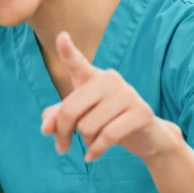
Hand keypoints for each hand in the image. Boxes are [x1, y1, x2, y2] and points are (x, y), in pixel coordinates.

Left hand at [41, 31, 177, 161]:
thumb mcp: (81, 119)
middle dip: (62, 132)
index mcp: (94, 78)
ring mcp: (127, 95)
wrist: (147, 136)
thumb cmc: (108, 122)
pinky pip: (107, 136)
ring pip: (88, 126)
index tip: (61, 37)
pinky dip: (95, 150)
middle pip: (70, 110)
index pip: (78, 64)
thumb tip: (46, 127)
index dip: (68, 51)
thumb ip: (59, 119)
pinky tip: (91, 156)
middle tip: (61, 146)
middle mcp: (110, 80)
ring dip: (84, 141)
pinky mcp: (141, 113)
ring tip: (90, 143)